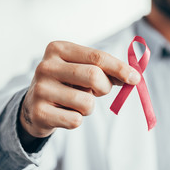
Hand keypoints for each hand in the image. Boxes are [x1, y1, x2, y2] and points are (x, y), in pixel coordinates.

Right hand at [20, 41, 140, 138]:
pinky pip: (75, 120)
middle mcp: (46, 66)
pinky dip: (76, 120)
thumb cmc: (67, 84)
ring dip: (89, 107)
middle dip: (104, 87)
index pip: (97, 57)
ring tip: (75, 102)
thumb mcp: (83, 70)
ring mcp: (40, 89)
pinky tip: (64, 113)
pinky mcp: (39, 112)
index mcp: (59, 49)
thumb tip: (133, 76)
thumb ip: (106, 70)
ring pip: (87, 102)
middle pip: (94, 76)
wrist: (34, 106)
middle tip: (99, 91)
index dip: (120, 68)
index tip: (136, 78)